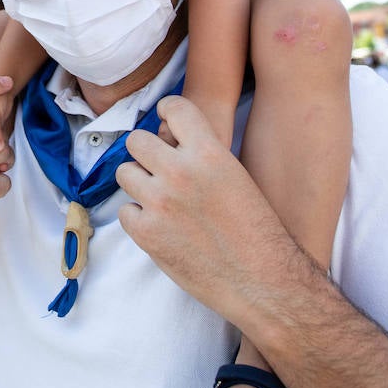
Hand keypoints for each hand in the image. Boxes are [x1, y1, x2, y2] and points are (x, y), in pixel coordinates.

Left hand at [117, 96, 297, 326]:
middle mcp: (180, 172)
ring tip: (159, 199)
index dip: (166, 111)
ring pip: (124, 173)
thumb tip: (173, 144)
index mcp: (209, 153)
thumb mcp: (236, 177)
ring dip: (138, 184)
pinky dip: (138, 219)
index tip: (164, 119)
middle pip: (136, 140)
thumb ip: (204, 157)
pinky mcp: (147, 233)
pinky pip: (125, 212)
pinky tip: (160, 227)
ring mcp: (159, 202)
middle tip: (156, 167)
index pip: (174, 108)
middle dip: (145, 152)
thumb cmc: (257, 231)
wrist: (262, 280)